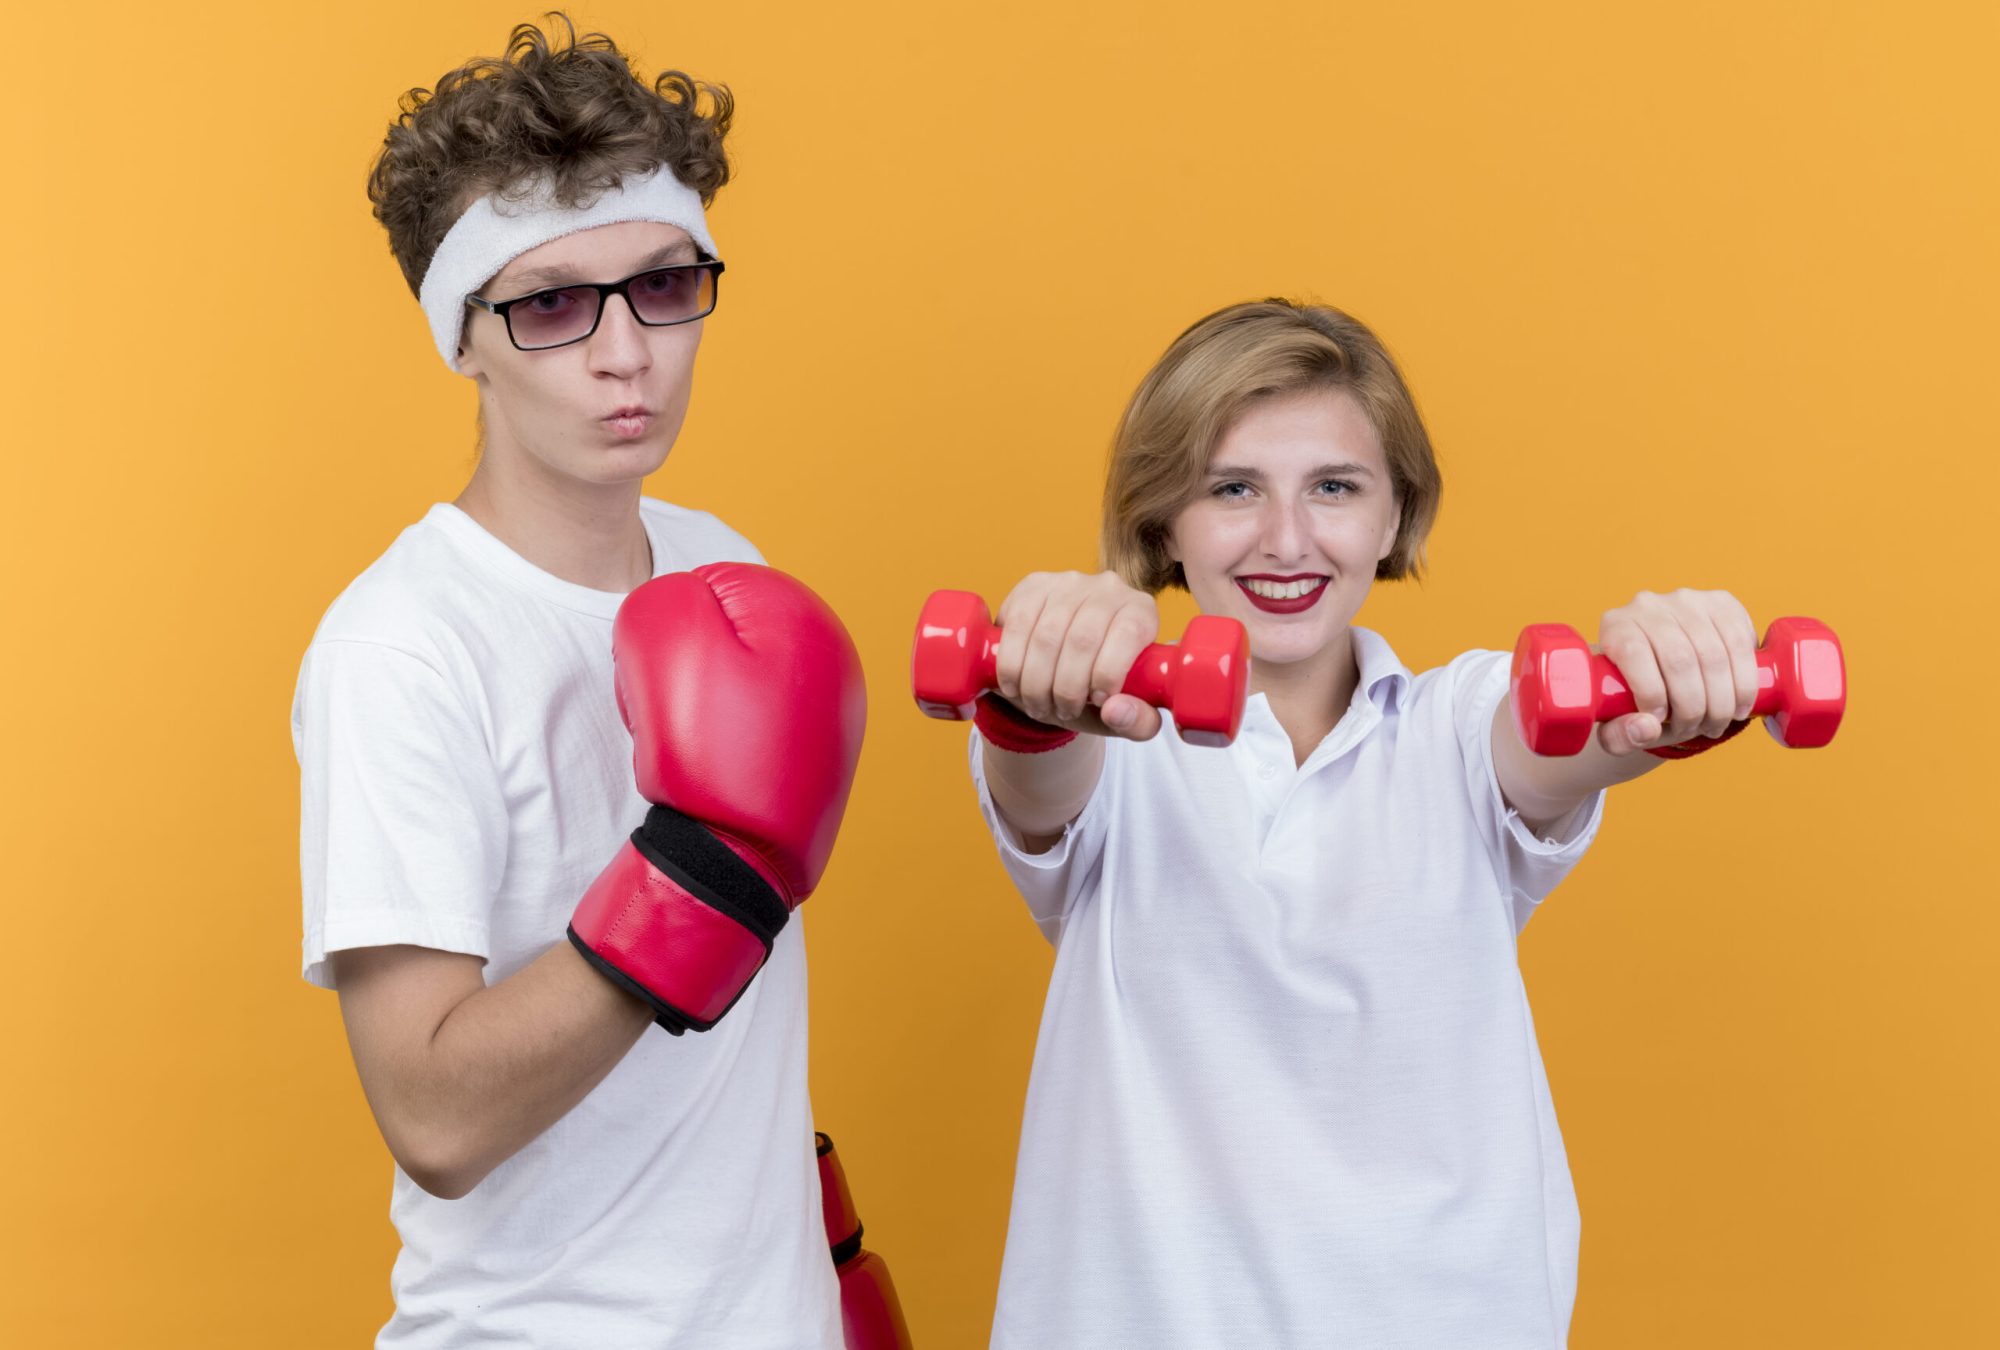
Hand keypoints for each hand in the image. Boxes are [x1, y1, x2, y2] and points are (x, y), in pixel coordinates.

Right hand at [993, 570, 1163, 740]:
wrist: (1060, 667)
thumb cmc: (1101, 689)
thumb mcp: (1127, 713)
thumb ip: (1138, 722)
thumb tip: (1114, 710)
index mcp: (1141, 612)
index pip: (1129, 633)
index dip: (1109, 672)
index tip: (1096, 702)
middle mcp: (1108, 587)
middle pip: (1082, 639)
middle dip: (1066, 688)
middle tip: (1061, 712)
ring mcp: (1068, 582)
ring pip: (1046, 636)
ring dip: (1036, 682)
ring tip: (1038, 706)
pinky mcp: (1033, 585)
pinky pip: (1017, 625)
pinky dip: (1011, 665)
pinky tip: (1014, 687)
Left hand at [1593, 588, 1761, 755]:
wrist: (1664, 669)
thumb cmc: (1634, 697)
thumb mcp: (1617, 722)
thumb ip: (1619, 735)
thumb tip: (1646, 727)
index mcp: (1616, 626)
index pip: (1634, 653)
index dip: (1651, 692)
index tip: (1659, 721)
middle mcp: (1649, 605)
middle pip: (1679, 659)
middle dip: (1692, 708)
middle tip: (1695, 730)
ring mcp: (1688, 601)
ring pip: (1713, 655)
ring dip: (1721, 701)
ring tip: (1715, 724)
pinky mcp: (1722, 603)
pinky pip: (1740, 643)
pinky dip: (1744, 682)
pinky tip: (1738, 706)